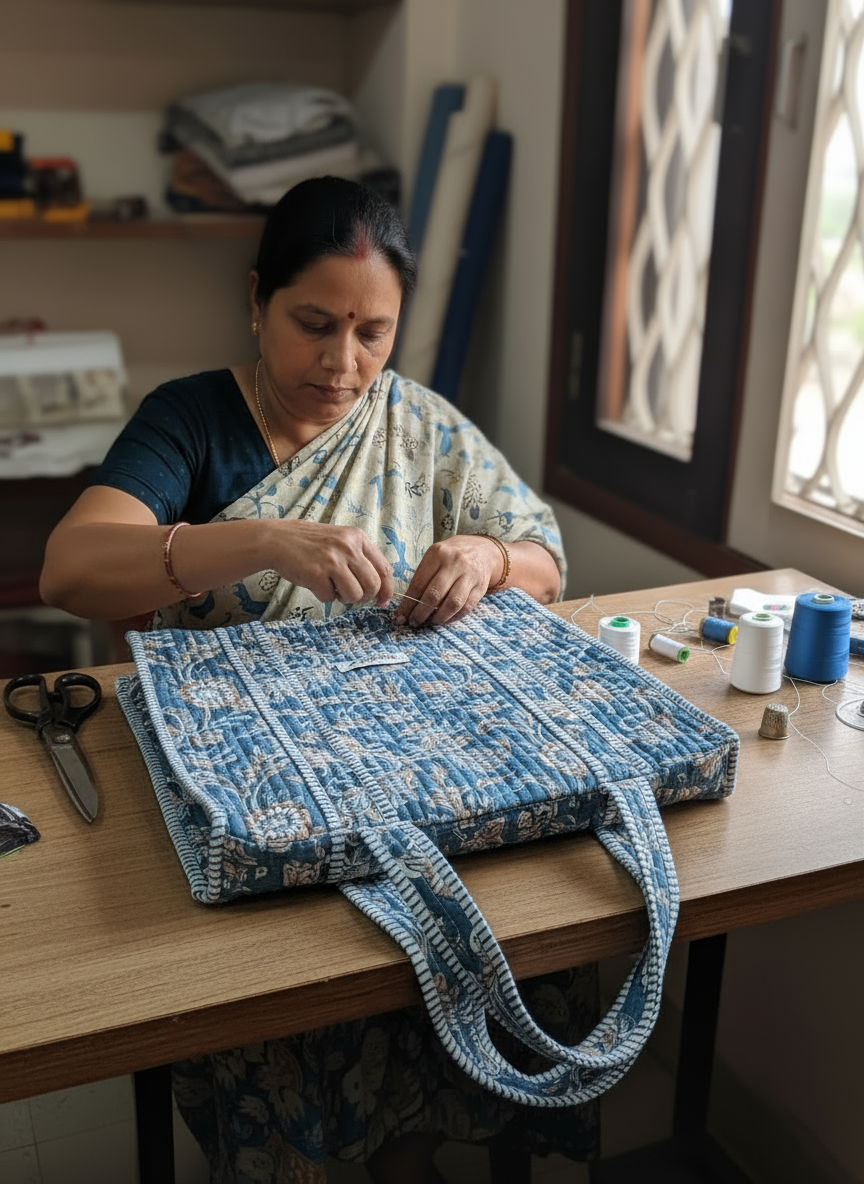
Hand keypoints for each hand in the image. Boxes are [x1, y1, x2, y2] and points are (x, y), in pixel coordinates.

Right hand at [269, 521, 393, 606]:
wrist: (278, 539)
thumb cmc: (311, 544)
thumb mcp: (340, 541)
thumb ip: (360, 559)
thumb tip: (380, 589)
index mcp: (358, 538)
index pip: (384, 569)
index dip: (387, 590)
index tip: (382, 601)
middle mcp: (348, 547)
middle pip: (373, 586)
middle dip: (364, 597)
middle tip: (351, 595)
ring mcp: (332, 560)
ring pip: (355, 595)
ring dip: (344, 598)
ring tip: (331, 586)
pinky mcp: (316, 573)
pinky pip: (330, 598)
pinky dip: (323, 595)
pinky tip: (314, 582)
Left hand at [393, 535, 503, 626]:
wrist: (482, 551)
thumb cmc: (450, 557)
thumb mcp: (434, 558)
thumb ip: (422, 578)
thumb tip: (406, 607)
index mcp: (437, 554)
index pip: (419, 584)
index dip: (408, 604)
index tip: (400, 617)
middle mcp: (455, 563)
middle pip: (435, 595)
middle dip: (421, 613)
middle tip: (414, 622)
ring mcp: (470, 575)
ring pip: (452, 604)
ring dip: (438, 618)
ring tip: (430, 622)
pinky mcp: (481, 587)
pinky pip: (466, 608)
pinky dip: (453, 618)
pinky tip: (445, 620)